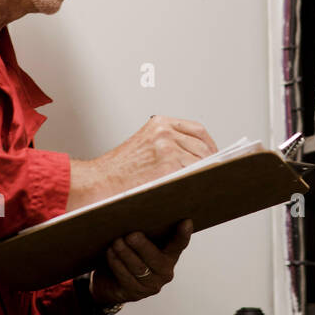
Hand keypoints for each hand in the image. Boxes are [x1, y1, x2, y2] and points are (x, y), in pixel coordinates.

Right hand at [67, 116, 217, 210]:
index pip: (197, 130)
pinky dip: (200, 182)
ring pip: (201, 161)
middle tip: (217, 176)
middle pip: (203, 146)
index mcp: (159, 124)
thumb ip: (167, 146)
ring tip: (210, 185)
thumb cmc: (118, 171)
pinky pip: (193, 174)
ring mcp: (167, 148)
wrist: (97, 184)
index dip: (210, 146)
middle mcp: (165, 132)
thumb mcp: (142, 146)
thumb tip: (197, 161)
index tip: (216, 157)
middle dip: (212, 162)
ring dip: (207, 174)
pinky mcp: (168, 166)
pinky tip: (201, 190)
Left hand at [90, 219, 192, 305]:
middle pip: (155, 258)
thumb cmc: (129, 253)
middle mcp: (165, 272)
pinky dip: (117, 264)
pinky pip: (126, 277)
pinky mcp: (136, 293)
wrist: (111, 281)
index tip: (186, 221)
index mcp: (170, 256)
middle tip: (131, 235)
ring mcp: (151, 285)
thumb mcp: (139, 243)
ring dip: (125, 254)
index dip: (183, 234)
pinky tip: (111, 253)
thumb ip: (144, 231)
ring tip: (116, 242)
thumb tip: (136, 212)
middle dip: (142, 246)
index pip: (179, 245)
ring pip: (138, 268)